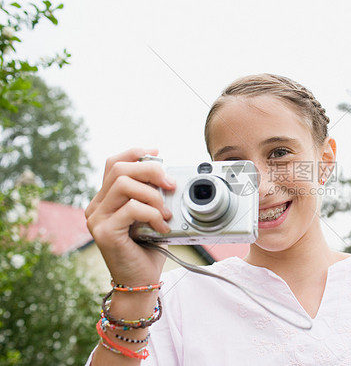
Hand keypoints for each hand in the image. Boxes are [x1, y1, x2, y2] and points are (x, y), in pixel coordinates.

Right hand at [85, 148, 175, 285]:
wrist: (140, 282)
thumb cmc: (148, 249)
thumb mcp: (152, 215)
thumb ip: (152, 196)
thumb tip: (168, 176)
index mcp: (106, 199)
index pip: (114, 163)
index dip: (135, 153)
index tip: (158, 153)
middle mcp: (97, 206)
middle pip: (120, 169)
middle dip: (151, 171)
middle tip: (170, 184)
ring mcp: (97, 219)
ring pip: (123, 185)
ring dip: (152, 195)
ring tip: (166, 212)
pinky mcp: (104, 232)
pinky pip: (130, 209)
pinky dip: (152, 214)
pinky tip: (161, 227)